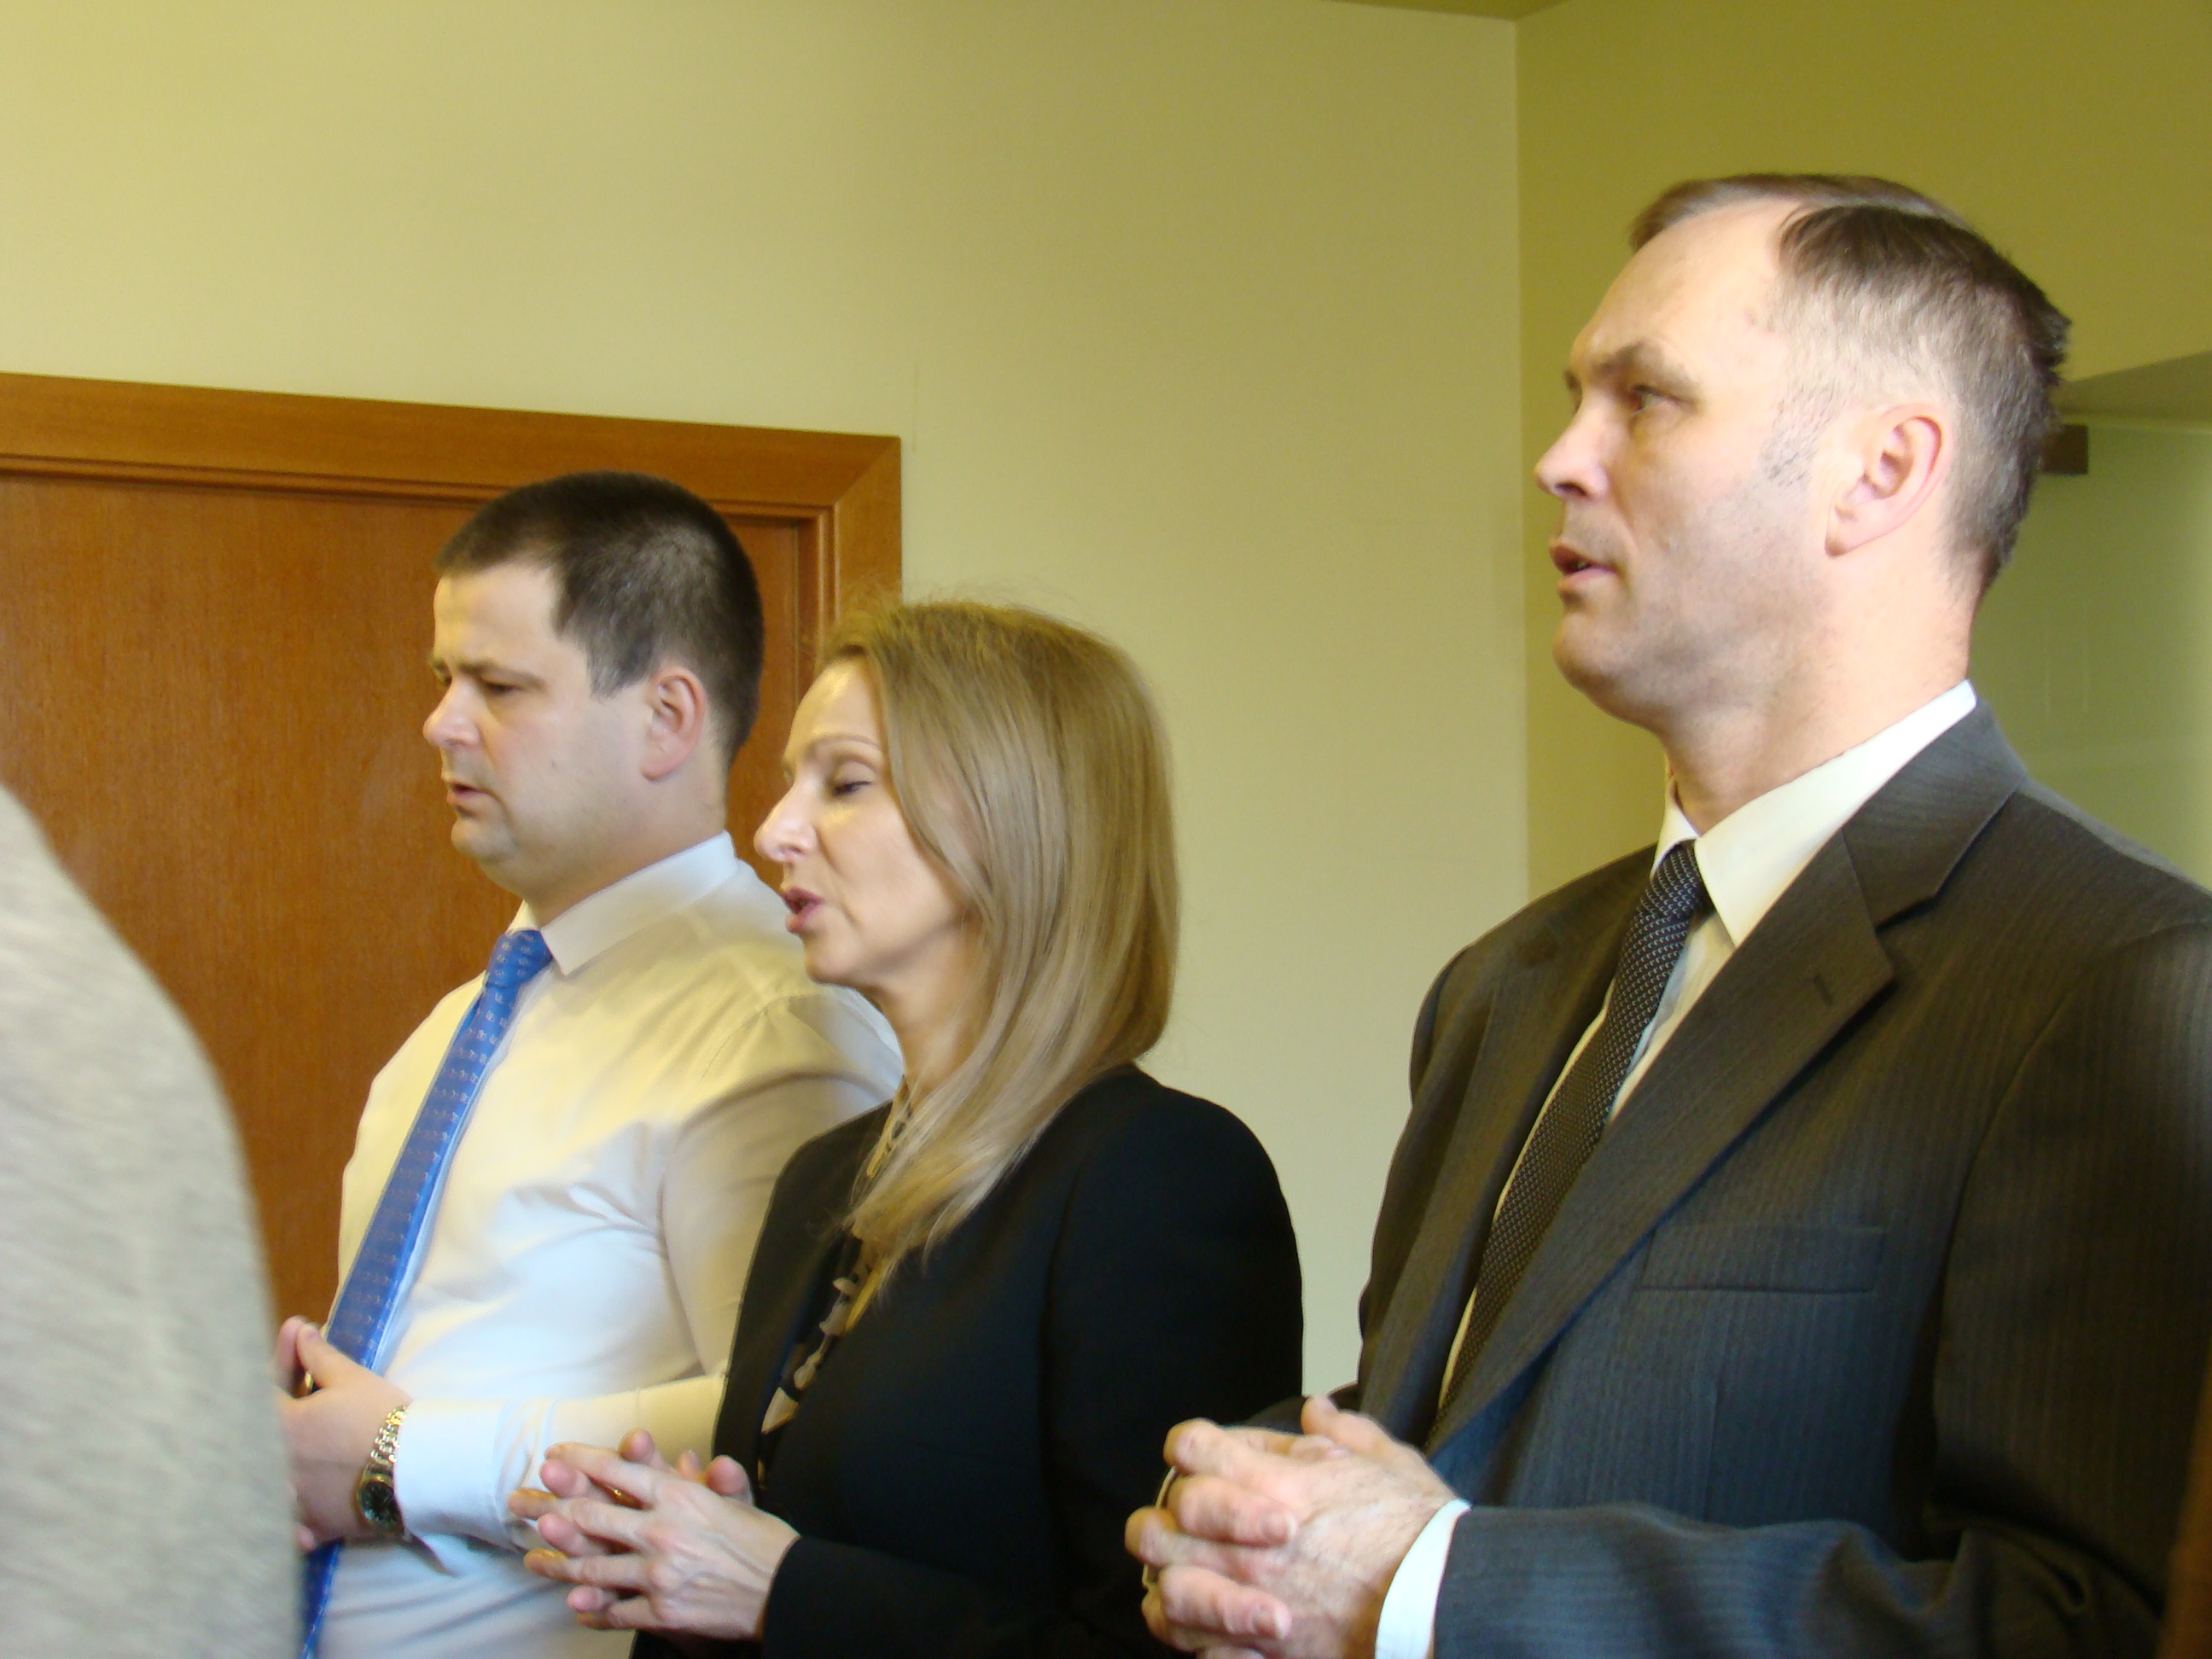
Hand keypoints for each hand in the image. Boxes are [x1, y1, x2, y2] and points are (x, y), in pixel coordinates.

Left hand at [275, 1319, 409, 1549]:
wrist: (413, 1466)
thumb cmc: (382, 1416)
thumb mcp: (352, 1379)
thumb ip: (319, 1357)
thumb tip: (300, 1332)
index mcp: (282, 1427)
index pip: (265, 1391)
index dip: (280, 1363)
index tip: (294, 1340)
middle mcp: (275, 1466)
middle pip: (257, 1443)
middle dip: (270, 1418)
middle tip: (290, 1407)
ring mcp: (292, 1500)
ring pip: (267, 1491)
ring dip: (268, 1476)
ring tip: (281, 1468)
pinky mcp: (314, 1525)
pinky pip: (293, 1529)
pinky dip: (291, 1526)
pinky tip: (294, 1521)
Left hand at [510, 1430, 745, 1612]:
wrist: (787, 1589)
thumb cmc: (765, 1542)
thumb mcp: (738, 1500)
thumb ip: (707, 1478)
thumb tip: (690, 1457)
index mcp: (680, 1496)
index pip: (619, 1471)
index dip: (581, 1462)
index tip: (555, 1456)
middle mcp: (662, 1530)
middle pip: (594, 1517)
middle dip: (554, 1508)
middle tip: (524, 1503)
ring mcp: (658, 1573)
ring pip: (595, 1569)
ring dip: (561, 1566)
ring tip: (535, 1561)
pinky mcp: (662, 1611)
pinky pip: (617, 1610)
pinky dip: (594, 1611)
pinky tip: (577, 1609)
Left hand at [1126, 1396, 1455, 1658]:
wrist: (1445, 1606)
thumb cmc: (1421, 1534)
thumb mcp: (1390, 1463)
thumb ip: (1344, 1432)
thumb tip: (1317, 1411)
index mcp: (1275, 1486)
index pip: (1190, 1447)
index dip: (1192, 1447)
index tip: (1206, 1456)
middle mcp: (1250, 1545)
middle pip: (1158, 1522)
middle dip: (1167, 1517)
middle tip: (1189, 1522)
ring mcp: (1250, 1603)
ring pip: (1164, 1590)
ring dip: (1172, 1579)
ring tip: (1192, 1575)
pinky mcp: (1261, 1653)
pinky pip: (1194, 1647)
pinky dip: (1194, 1637)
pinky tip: (1212, 1626)